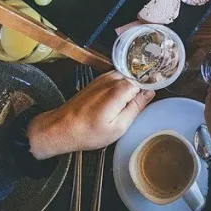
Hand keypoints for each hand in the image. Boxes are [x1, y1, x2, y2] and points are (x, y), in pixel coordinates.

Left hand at [27, 71, 153, 159]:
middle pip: (135, 79)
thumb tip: (150, 93)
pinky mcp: (96, 81)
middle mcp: (111, 79)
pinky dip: (117, 90)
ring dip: (127, 91)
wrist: (60, 128)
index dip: (147, 92)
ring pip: (125, 79)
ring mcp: (103, 78)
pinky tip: (112, 105)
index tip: (145, 104)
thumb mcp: (118, 127)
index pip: (145, 82)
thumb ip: (136, 107)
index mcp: (119, 89)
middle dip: (137, 92)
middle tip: (131, 110)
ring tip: (120, 109)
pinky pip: (115, 81)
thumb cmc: (88, 132)